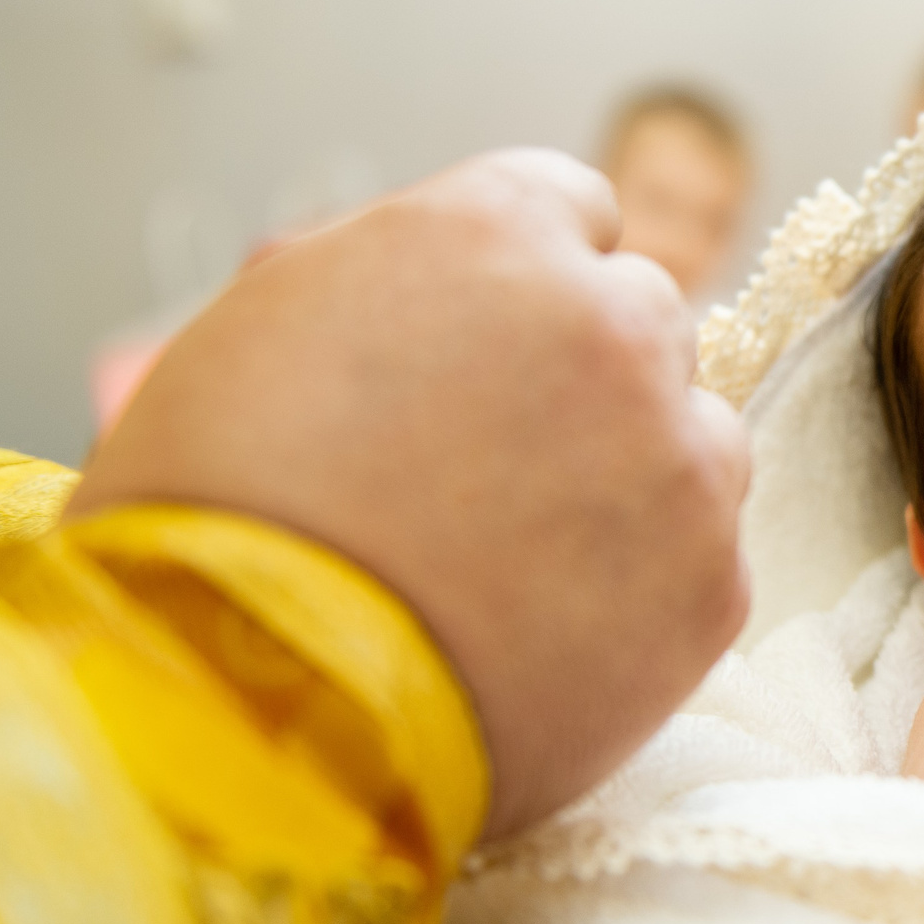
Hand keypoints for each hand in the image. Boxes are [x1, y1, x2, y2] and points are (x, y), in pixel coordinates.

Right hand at [71, 150, 749, 838]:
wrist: (242, 716)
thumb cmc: (211, 522)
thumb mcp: (255, 334)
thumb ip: (378, 278)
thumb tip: (431, 282)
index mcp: (496, 230)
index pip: (571, 207)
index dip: (521, 282)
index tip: (485, 343)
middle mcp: (614, 322)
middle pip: (639, 320)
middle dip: (578, 378)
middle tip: (487, 469)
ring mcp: (680, 456)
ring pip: (694, 435)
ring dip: (632, 478)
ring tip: (512, 562)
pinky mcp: (713, 584)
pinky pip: (701, 557)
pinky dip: (642, 591)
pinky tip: (544, 631)